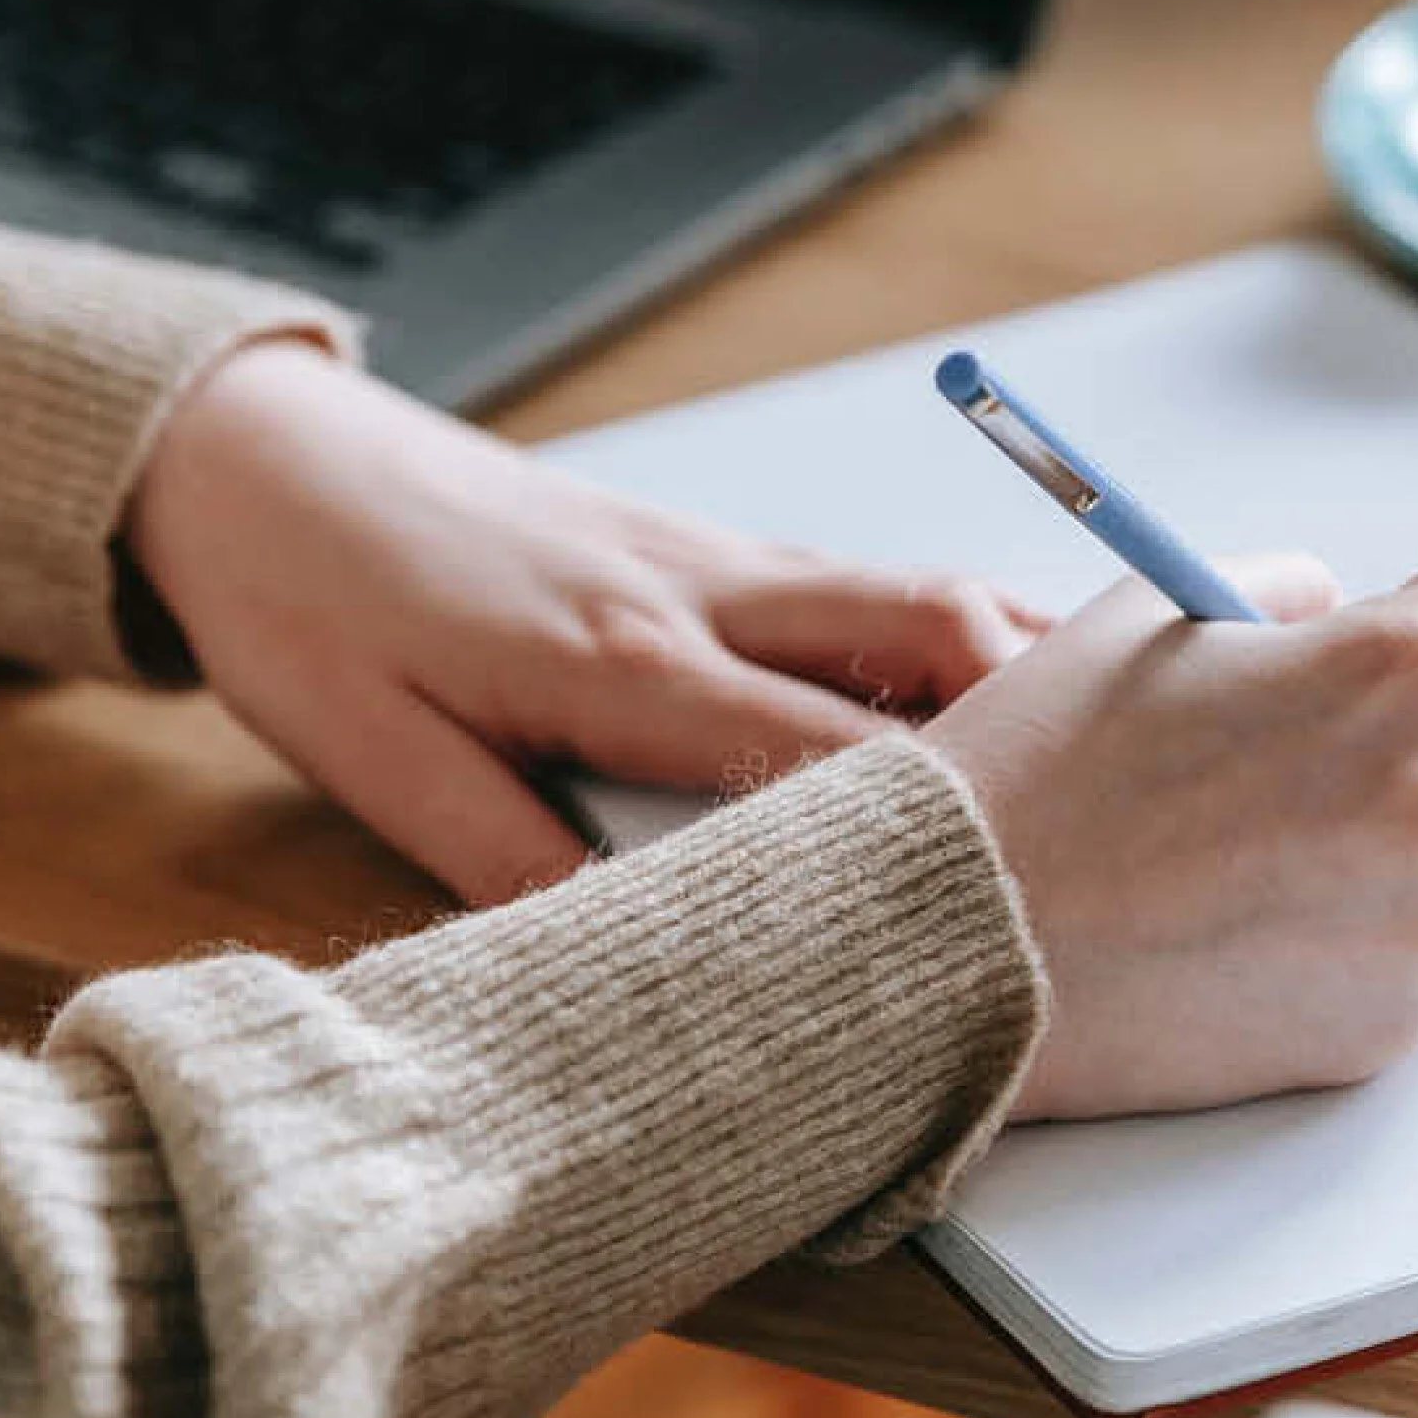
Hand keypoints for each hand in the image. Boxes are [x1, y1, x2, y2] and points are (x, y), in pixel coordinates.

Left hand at [125, 340, 1044, 905]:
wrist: (272, 464)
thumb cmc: (316, 611)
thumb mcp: (379, 757)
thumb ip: (512, 858)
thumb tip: (638, 953)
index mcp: (626, 658)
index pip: (831, 748)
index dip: (944, 814)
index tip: (1034, 879)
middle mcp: (703, 591)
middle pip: (927, 625)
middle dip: (1048, 698)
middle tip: (1145, 783)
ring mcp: (718, 554)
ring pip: (918, 590)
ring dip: (1023, 651)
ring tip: (1119, 731)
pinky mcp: (712, 544)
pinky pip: (869, 583)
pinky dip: (959, 627)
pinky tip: (1002, 672)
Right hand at [928, 535, 1417, 1118]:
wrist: (960, 951)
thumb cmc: (1041, 769)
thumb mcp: (1150, 614)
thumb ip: (1280, 593)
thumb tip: (1336, 609)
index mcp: (1407, 670)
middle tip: (1360, 766)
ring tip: (1294, 859)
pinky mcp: (1390, 1028)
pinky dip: (1375, 946)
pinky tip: (1262, 931)